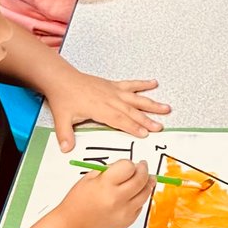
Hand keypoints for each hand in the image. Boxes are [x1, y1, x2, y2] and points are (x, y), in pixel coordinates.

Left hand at [42, 69, 169, 151]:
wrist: (62, 79)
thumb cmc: (63, 97)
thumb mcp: (61, 118)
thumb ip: (65, 135)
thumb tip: (66, 149)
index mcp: (99, 108)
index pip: (119, 119)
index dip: (132, 127)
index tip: (144, 133)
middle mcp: (109, 99)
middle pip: (131, 111)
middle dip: (147, 120)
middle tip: (160, 127)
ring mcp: (113, 91)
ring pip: (136, 98)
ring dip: (151, 104)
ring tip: (166, 108)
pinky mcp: (113, 85)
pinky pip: (131, 84)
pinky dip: (143, 84)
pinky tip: (154, 84)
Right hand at [61, 158, 151, 227]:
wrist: (75, 226)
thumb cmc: (78, 202)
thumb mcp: (89, 178)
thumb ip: (110, 170)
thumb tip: (129, 166)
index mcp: (105, 184)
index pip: (128, 167)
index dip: (130, 164)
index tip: (131, 164)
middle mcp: (117, 198)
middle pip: (141, 179)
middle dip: (144, 170)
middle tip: (143, 166)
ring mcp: (124, 211)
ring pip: (145, 193)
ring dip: (147, 184)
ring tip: (147, 179)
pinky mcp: (128, 221)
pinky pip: (141, 205)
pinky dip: (140, 198)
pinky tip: (134, 195)